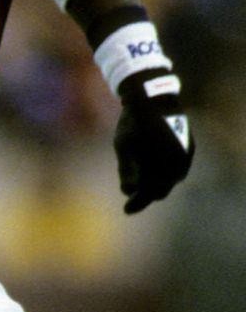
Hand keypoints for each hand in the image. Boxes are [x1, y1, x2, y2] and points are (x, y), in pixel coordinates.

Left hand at [114, 75, 192, 212]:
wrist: (155, 101)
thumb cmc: (134, 125)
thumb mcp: (123, 147)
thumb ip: (126, 170)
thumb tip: (128, 191)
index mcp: (160, 167)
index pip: (149, 193)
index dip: (137, 203)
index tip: (126, 210)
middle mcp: (177, 165)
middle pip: (161, 190)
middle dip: (147, 195)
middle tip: (133, 199)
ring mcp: (185, 158)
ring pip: (171, 180)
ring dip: (157, 184)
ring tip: (142, 186)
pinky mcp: (188, 150)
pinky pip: (177, 169)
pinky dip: (165, 174)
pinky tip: (156, 172)